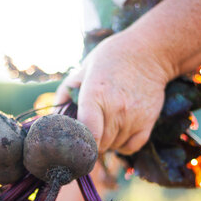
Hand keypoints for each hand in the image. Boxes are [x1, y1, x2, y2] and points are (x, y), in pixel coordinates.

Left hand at [56, 30, 172, 154]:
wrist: (149, 52)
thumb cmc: (111, 59)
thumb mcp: (83, 69)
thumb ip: (65, 92)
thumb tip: (52, 115)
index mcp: (95, 94)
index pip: (88, 133)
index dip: (80, 142)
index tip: (75, 141)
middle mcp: (116, 108)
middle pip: (99, 143)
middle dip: (91, 141)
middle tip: (89, 128)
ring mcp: (133, 117)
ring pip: (113, 146)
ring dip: (107, 141)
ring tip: (106, 124)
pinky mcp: (148, 122)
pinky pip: (130, 147)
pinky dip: (122, 145)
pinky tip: (119, 132)